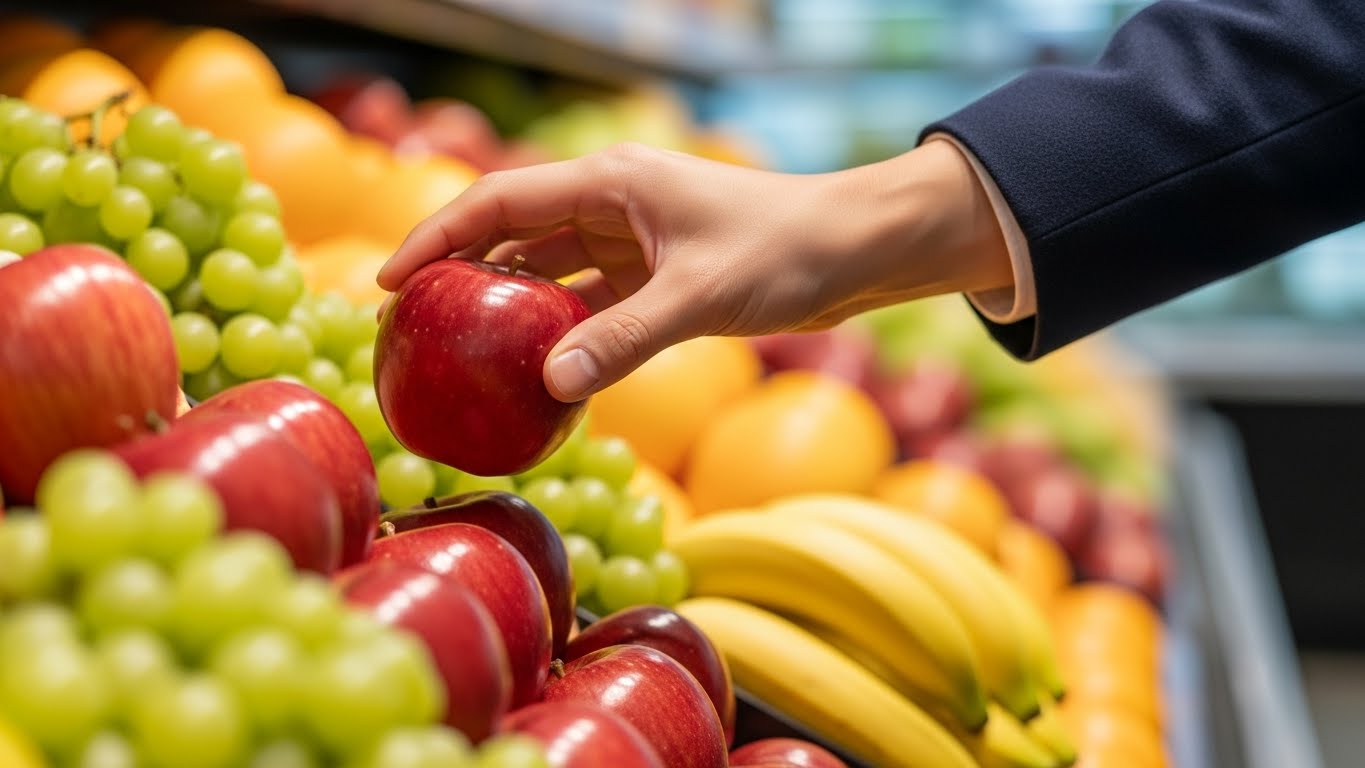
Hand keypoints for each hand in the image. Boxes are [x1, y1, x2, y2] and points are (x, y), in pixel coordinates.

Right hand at [378, 140, 1011, 401]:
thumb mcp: (699, 297)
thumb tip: (550, 387)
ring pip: (552, 274)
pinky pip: (593, 306)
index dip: (437, 238)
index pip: (499, 203)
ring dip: (513, 310)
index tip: (389, 282)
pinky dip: (565, 335)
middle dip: (463, 276)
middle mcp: (612, 205)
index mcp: (610, 184)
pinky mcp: (657, 277)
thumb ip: (623, 340)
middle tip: (414, 327)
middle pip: (515, 236)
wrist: (857, 251)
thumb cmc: (787, 251)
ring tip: (463, 355)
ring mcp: (633, 241)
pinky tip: (540, 374)